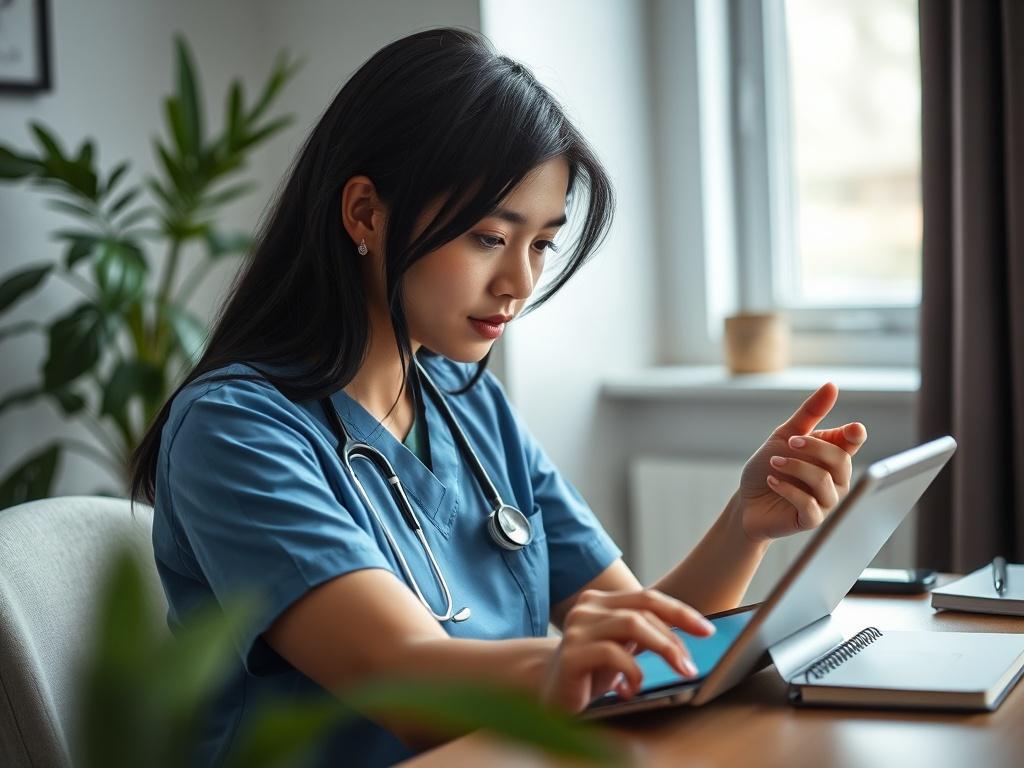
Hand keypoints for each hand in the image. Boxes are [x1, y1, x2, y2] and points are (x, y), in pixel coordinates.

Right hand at [541, 588, 714, 712]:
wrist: (549, 694)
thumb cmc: (592, 671)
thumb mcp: (623, 648)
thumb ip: (645, 635)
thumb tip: (691, 636)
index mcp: (601, 601)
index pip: (648, 597)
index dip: (681, 612)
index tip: (708, 630)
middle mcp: (587, 608)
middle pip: (643, 611)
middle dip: (675, 637)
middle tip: (692, 663)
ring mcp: (577, 629)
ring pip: (632, 625)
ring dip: (663, 649)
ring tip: (680, 671)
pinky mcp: (571, 654)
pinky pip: (613, 654)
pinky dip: (633, 672)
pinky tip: (632, 689)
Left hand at [738, 382, 866, 542]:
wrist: (746, 501)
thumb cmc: (769, 466)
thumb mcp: (785, 436)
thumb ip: (810, 414)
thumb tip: (831, 385)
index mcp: (832, 456)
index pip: (853, 442)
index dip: (855, 435)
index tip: (851, 429)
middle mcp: (835, 479)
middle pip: (840, 459)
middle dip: (813, 447)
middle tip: (789, 442)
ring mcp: (826, 501)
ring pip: (824, 481)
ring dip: (795, 467)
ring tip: (774, 463)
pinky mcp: (811, 520)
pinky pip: (810, 504)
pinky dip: (788, 489)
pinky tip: (772, 481)